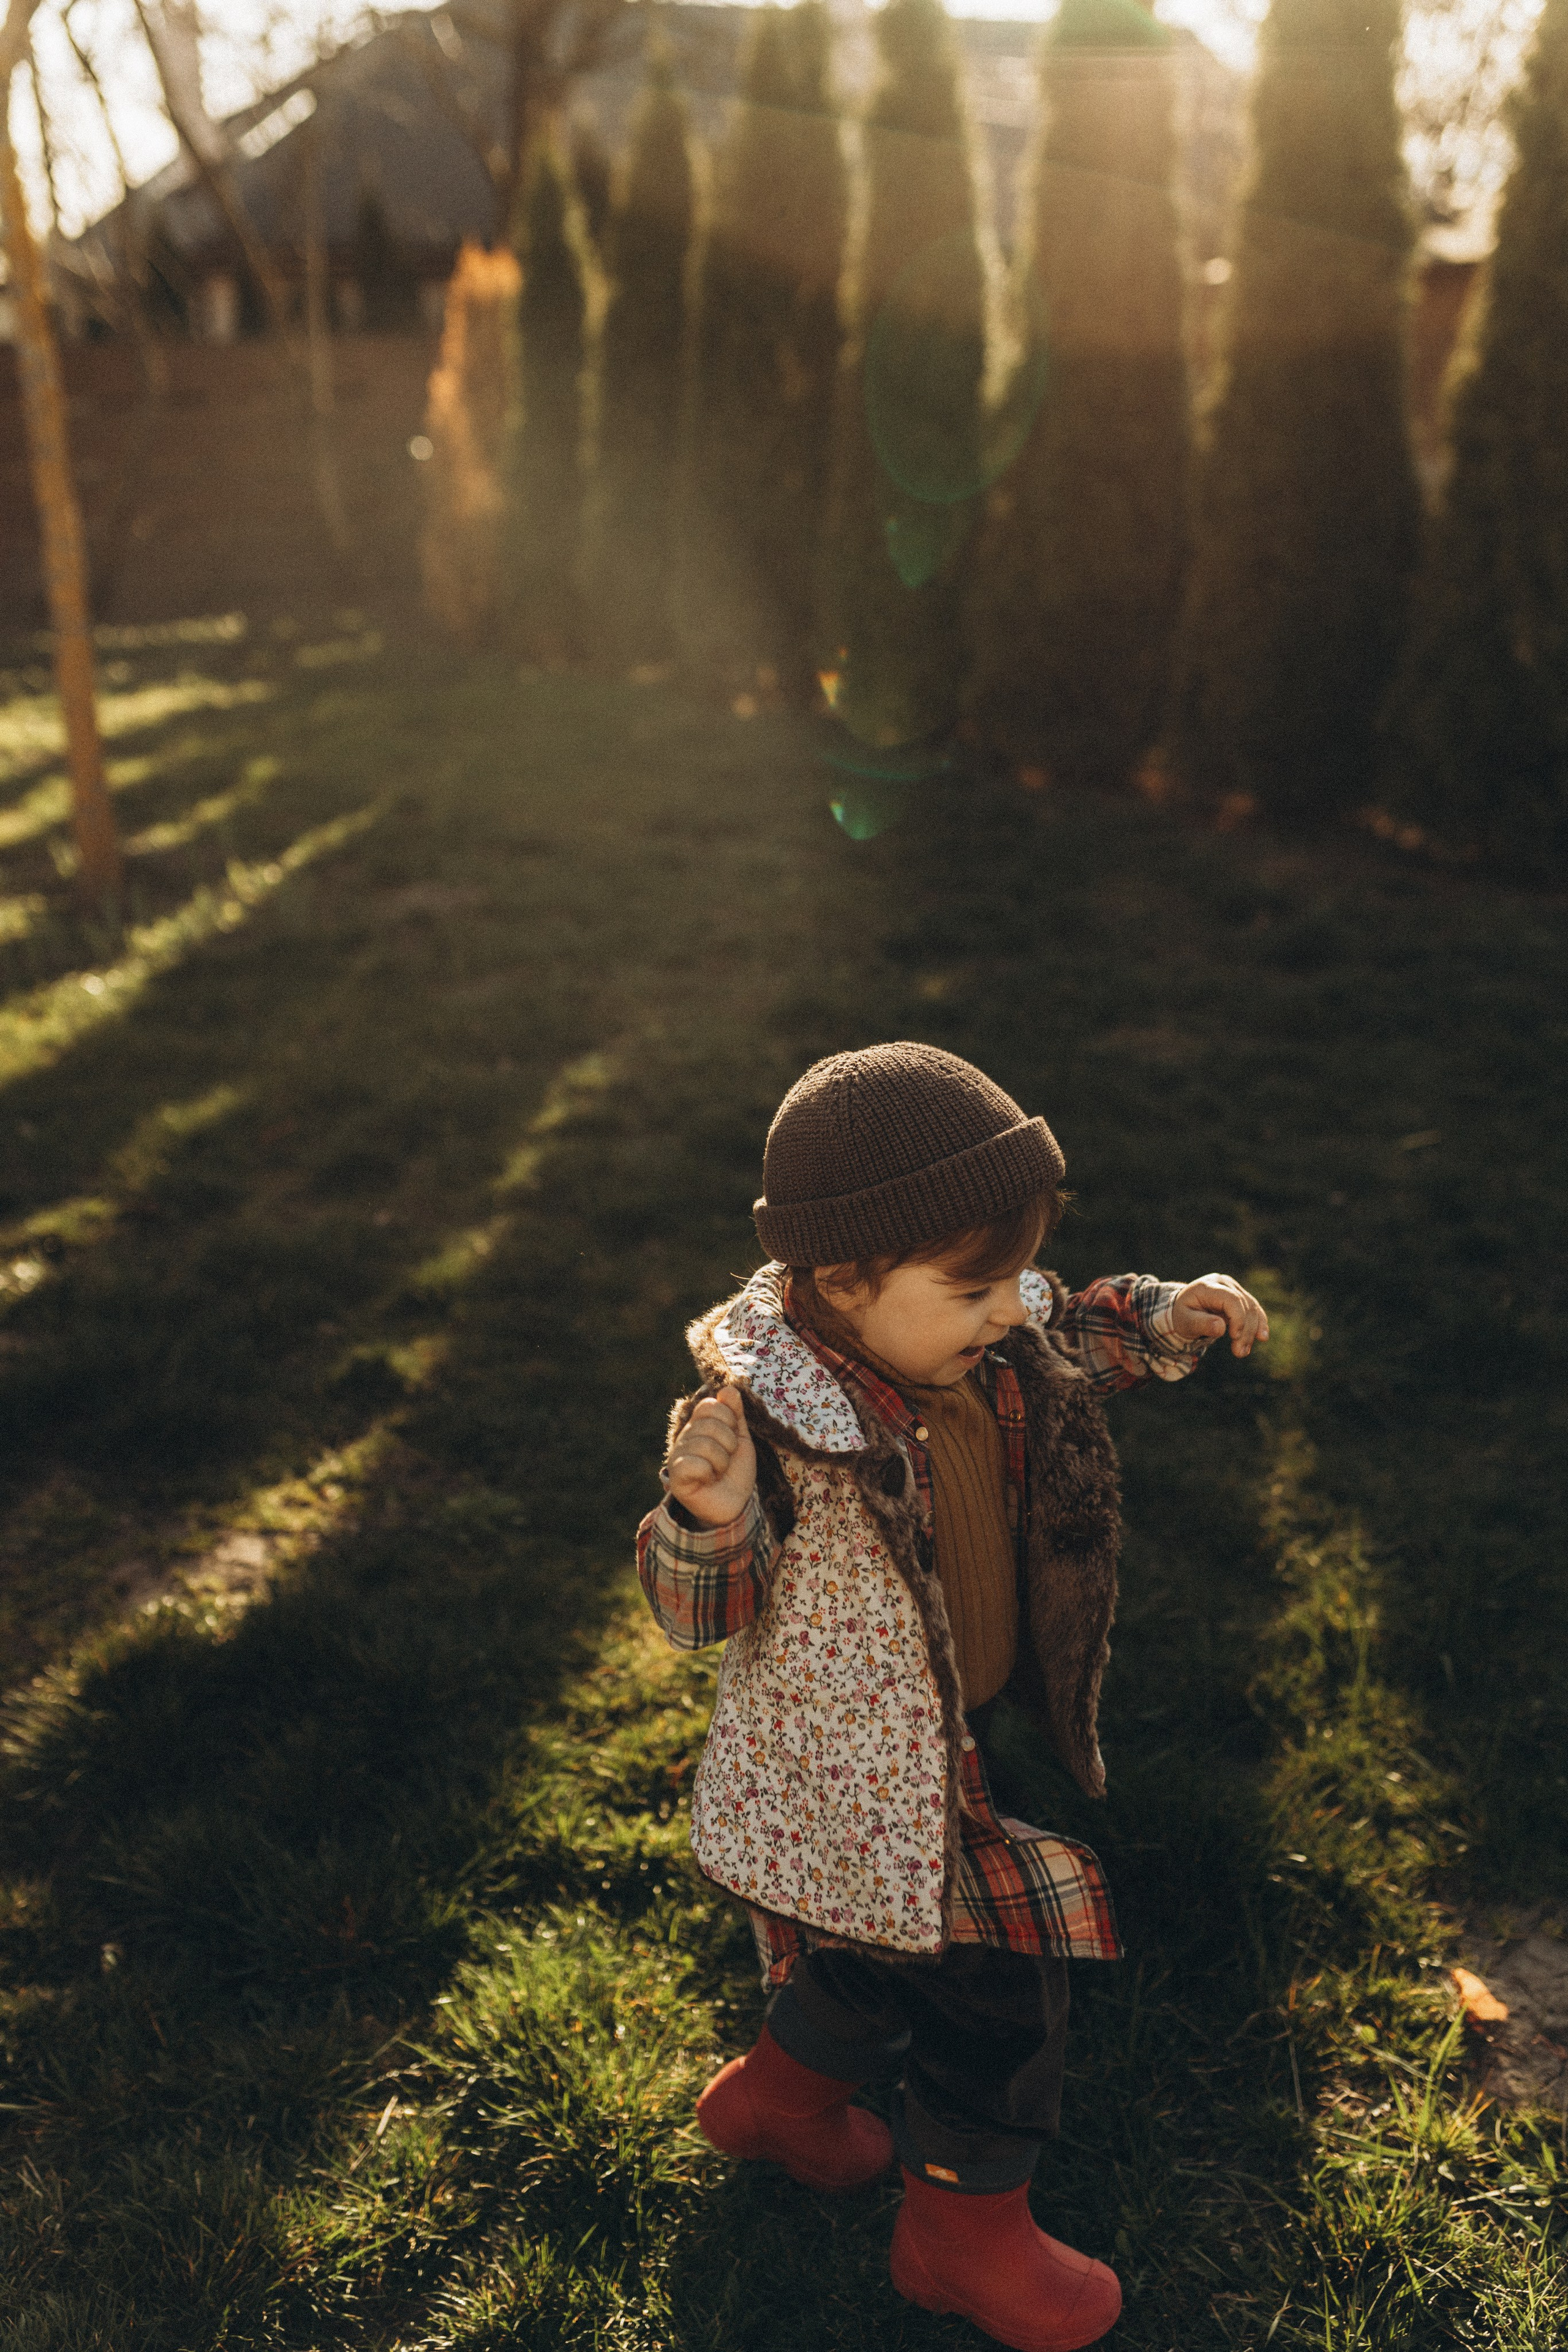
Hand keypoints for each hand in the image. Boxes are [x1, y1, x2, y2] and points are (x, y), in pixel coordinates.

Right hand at [663, 1384, 756, 1525]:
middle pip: (709, 1423)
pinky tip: (707, 1480)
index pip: (710, 1404)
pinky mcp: (676, 1477)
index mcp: (699, 1426)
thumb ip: (735, 1414)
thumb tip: (728, 1388)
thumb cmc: (735, 1472)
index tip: (733, 1438)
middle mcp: (686, 1438)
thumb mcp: (741, 1439)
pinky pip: (692, 1463)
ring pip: (704, 1444)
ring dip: (721, 1462)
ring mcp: (678, 1456)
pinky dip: (707, 1472)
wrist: (735, 1505)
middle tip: (727, 1459)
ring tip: (719, 1472)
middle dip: (728, 1443)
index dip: (728, 1419)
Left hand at [1170, 1274, 1269, 1356]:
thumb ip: (1201, 1324)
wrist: (1183, 1310)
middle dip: (1245, 1331)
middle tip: (1239, 1353)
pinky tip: (1262, 1337)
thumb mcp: (1185, 1322)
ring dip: (1252, 1331)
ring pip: (1252, 1308)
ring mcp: (1233, 1287)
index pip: (1232, 1299)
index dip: (1238, 1318)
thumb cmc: (1183, 1316)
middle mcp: (1223, 1283)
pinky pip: (1254, 1309)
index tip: (1235, 1337)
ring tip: (1243, 1352)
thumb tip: (1220, 1328)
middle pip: (1244, 1305)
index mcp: (1207, 1286)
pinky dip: (1259, 1323)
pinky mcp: (1240, 1296)